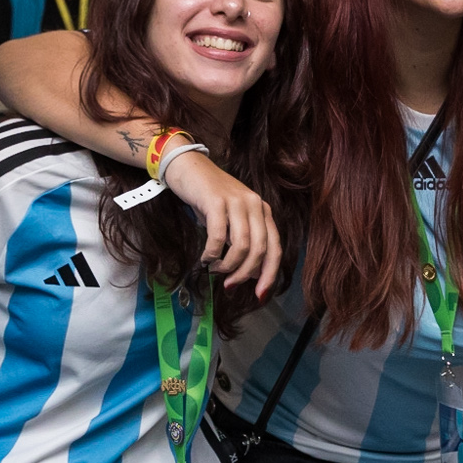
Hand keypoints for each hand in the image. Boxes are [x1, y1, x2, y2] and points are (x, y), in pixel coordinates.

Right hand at [161, 150, 281, 298]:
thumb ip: (245, 243)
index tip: (260, 295)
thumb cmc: (210, 198)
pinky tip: (205, 258)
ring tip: (215, 269)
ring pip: (242, 245)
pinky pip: (218, 236)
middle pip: (260, 249)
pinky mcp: (216, 201)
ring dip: (228, 265)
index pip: (275, 248)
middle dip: (245, 274)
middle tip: (229, 285)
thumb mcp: (232, 220)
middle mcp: (255, 205)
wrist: (187, 167)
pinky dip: (212, 253)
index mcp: (263, 211)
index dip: (269, 274)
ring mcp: (237, 201)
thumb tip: (251, 274)